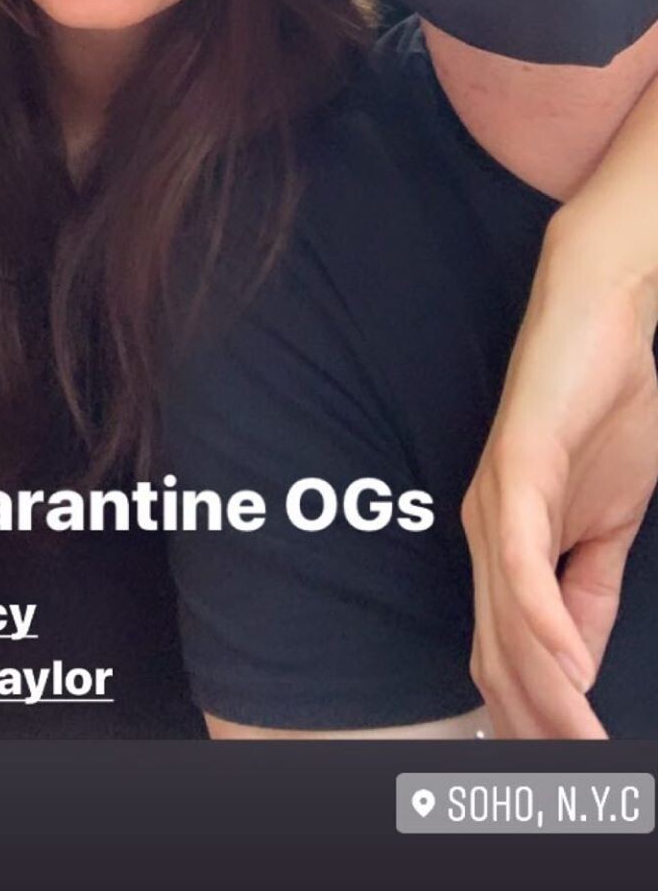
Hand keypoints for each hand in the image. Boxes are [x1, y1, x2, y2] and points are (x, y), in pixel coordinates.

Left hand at [463, 236, 657, 737]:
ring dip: (547, 694)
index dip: (539, 721)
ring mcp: (495, 500)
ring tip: (580, 748)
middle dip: (538, 728)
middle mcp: (485, 531)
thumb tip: (581, 659)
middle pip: (499, 656)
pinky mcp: (516, 467)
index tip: (573, 773)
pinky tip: (569, 664)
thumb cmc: (606, 406)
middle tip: (578, 784)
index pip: (510, 656)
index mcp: (506, 545)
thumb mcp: (610, 519)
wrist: (603, 311)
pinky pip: (522, 558)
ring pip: (508, 621)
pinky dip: (542, 618)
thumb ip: (590, 584)